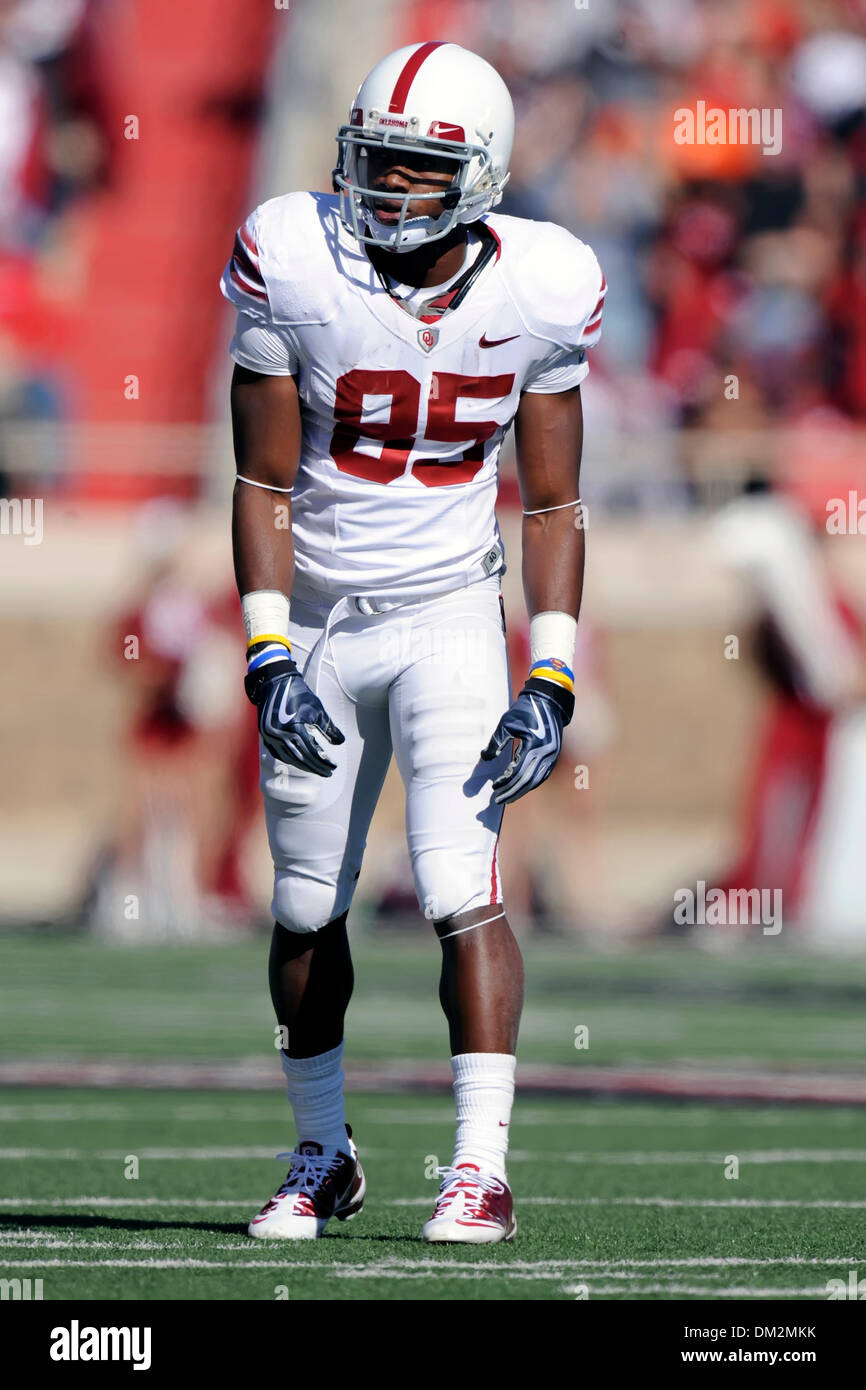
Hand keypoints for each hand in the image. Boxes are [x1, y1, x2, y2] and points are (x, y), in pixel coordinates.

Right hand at [245, 655, 344, 775]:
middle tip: (328, 773)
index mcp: (294, 729)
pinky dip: (291, 759)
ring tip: (316, 769)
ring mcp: (271, 737)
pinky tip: (300, 761)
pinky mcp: (266, 735)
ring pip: (289, 758)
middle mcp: (280, 735)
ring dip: (304, 765)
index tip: (334, 767)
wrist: (275, 682)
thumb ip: (329, 728)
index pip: (312, 752)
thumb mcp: (318, 710)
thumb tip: (340, 741)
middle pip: (301, 759)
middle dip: (316, 767)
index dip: (324, 762)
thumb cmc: (299, 694)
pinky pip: (279, 753)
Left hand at [481, 677, 573, 804]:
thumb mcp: (506, 723)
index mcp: (534, 745)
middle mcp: (546, 753)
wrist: (548, 701)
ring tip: (508, 797)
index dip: (505, 781)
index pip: (517, 771)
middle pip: (527, 780)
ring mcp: (552, 756)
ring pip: (536, 780)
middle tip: (498, 800)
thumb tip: (485, 758)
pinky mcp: (553, 756)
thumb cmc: (525, 710)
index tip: (493, 787)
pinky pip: (542, 775)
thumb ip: (496, 742)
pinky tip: (521, 787)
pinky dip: (531, 783)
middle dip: (512, 792)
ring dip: (521, 791)